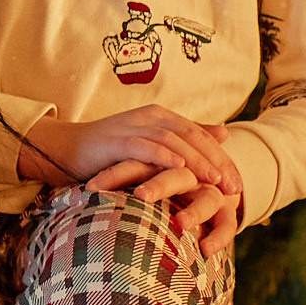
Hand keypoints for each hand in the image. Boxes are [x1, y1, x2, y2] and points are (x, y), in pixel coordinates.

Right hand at [23, 106, 244, 206]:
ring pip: (174, 141)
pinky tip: (179, 169)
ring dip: (196, 161)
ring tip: (214, 181)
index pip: (201, 135)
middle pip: (192, 137)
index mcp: (162, 117)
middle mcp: (151, 117)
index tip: (238, 185)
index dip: (222, 159)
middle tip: (233, 188)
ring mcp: (133, 126)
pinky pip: (145, 147)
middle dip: (216, 162)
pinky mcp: (117, 140)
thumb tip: (225, 133)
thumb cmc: (111, 154)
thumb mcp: (152, 146)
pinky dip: (163, 156)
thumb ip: (185, 139)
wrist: (67, 150)